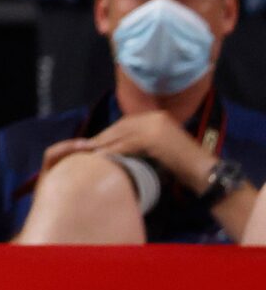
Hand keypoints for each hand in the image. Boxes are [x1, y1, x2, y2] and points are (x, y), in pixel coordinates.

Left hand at [71, 110, 210, 187]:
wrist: (203, 172)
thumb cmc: (184, 165)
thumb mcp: (161, 148)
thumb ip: (142, 142)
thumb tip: (119, 146)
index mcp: (158, 117)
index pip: (127, 122)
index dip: (110, 132)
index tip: (96, 141)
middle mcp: (156, 117)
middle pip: (121, 126)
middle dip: (103, 137)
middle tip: (85, 146)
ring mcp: (155, 126)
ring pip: (121, 134)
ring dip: (103, 144)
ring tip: (88, 152)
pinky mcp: (153, 138)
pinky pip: (127, 144)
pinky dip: (113, 151)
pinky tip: (102, 157)